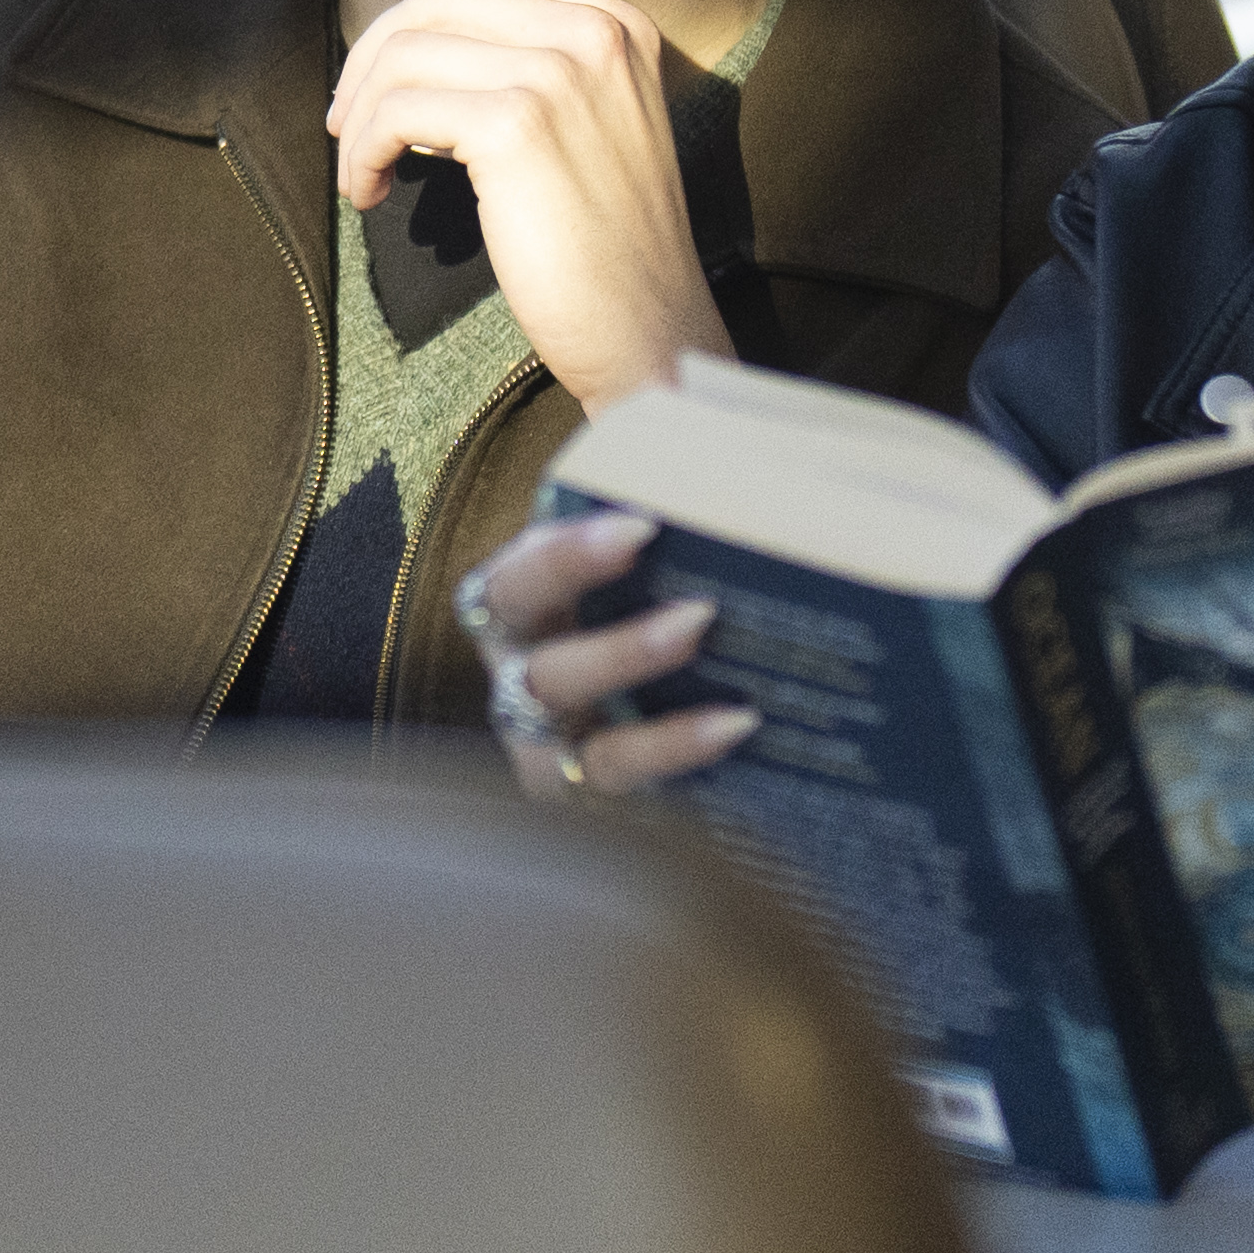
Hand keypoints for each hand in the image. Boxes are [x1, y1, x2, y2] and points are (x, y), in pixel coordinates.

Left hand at [330, 0, 732, 406]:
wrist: (650, 331)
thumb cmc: (601, 249)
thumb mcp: (582, 130)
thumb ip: (523, 69)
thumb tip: (410, 47)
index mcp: (616, 25)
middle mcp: (597, 33)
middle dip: (370, 53)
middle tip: (342, 119)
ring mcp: (563, 73)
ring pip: (408, 52)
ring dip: (359, 115)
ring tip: (358, 168)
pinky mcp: (519, 125)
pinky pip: (398, 111)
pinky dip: (363, 150)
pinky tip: (370, 191)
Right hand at [462, 504, 750, 796]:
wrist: (632, 702)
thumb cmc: (631, 598)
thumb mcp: (628, 559)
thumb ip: (650, 508)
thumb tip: (722, 448)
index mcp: (513, 615)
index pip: (515, 585)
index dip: (567, 559)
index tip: (643, 529)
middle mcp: (520, 687)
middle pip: (545, 677)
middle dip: (621, 651)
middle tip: (704, 617)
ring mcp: (550, 756)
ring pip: (590, 755)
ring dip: (659, 734)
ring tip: (737, 710)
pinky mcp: (593, 803)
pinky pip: (629, 792)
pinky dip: (681, 759)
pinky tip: (740, 729)